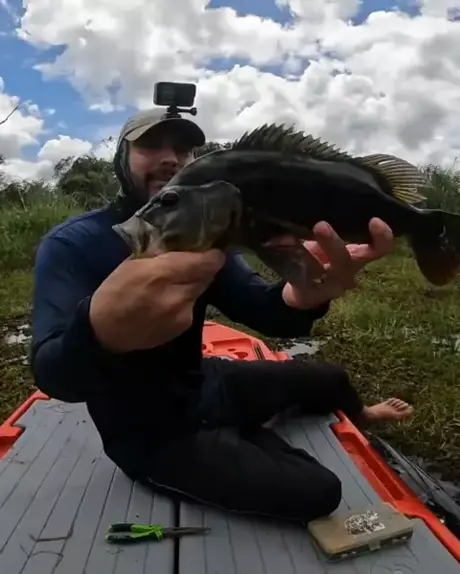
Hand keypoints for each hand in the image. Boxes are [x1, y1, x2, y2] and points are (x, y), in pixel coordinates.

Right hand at [89, 249, 224, 352]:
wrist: (105, 333)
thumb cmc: (114, 293)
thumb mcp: (132, 263)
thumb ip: (160, 253)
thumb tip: (182, 244)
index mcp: (163, 273)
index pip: (207, 261)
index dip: (212, 254)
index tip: (209, 249)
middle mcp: (179, 294)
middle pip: (207, 275)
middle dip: (201, 267)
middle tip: (190, 263)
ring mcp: (184, 313)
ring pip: (200, 290)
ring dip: (193, 283)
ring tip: (175, 283)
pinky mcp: (184, 326)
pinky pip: (192, 305)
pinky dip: (185, 300)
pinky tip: (169, 301)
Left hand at [281, 218, 393, 309]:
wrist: (306, 288)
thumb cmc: (326, 254)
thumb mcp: (335, 240)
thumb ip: (335, 223)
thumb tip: (317, 197)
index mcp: (358, 256)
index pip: (380, 248)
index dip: (382, 237)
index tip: (375, 221)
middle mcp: (346, 272)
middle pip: (344, 259)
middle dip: (332, 242)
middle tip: (320, 225)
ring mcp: (326, 284)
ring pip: (317, 270)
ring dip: (305, 253)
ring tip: (291, 238)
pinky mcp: (306, 290)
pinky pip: (297, 275)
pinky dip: (287, 256)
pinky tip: (279, 243)